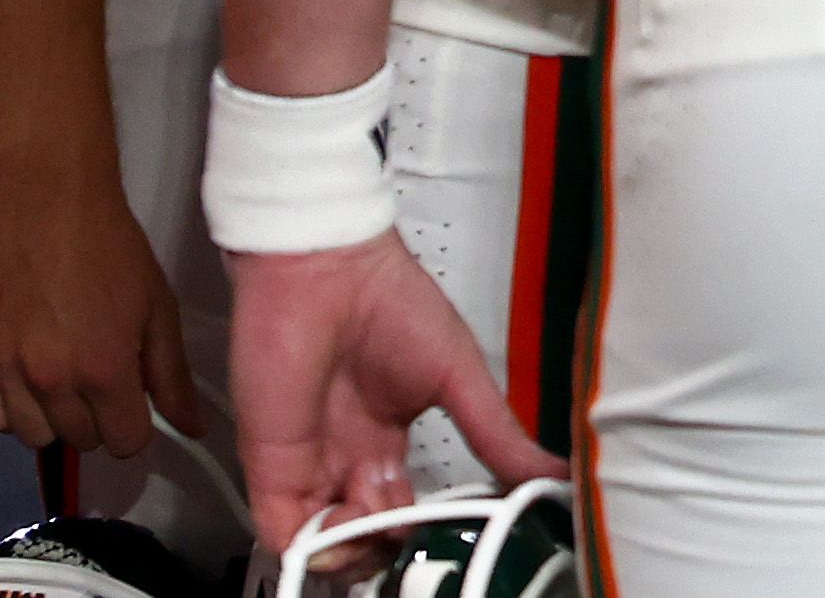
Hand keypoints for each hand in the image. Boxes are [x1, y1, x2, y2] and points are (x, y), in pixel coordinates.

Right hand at [0, 165, 198, 456]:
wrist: (48, 204)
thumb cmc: (113, 250)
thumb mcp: (159, 309)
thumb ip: (172, 375)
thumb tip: (195, 426)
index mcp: (105, 370)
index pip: (124, 443)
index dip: (136, 427)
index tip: (135, 401)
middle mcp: (53, 380)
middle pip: (81, 441)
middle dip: (99, 418)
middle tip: (103, 377)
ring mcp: (8, 371)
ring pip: (34, 437)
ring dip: (56, 417)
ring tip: (68, 378)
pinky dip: (12, 410)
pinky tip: (30, 381)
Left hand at [229, 234, 558, 550]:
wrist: (328, 273)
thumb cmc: (393, 305)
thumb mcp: (461, 374)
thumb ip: (496, 432)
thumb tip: (552, 472)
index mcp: (386, 439)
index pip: (398, 508)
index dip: (418, 527)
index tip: (445, 525)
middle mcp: (345, 457)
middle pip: (362, 534)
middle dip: (386, 544)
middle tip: (403, 524)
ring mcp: (307, 464)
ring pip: (325, 542)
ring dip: (354, 551)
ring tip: (373, 523)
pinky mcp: (271, 466)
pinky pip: (284, 531)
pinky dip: (314, 548)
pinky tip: (343, 530)